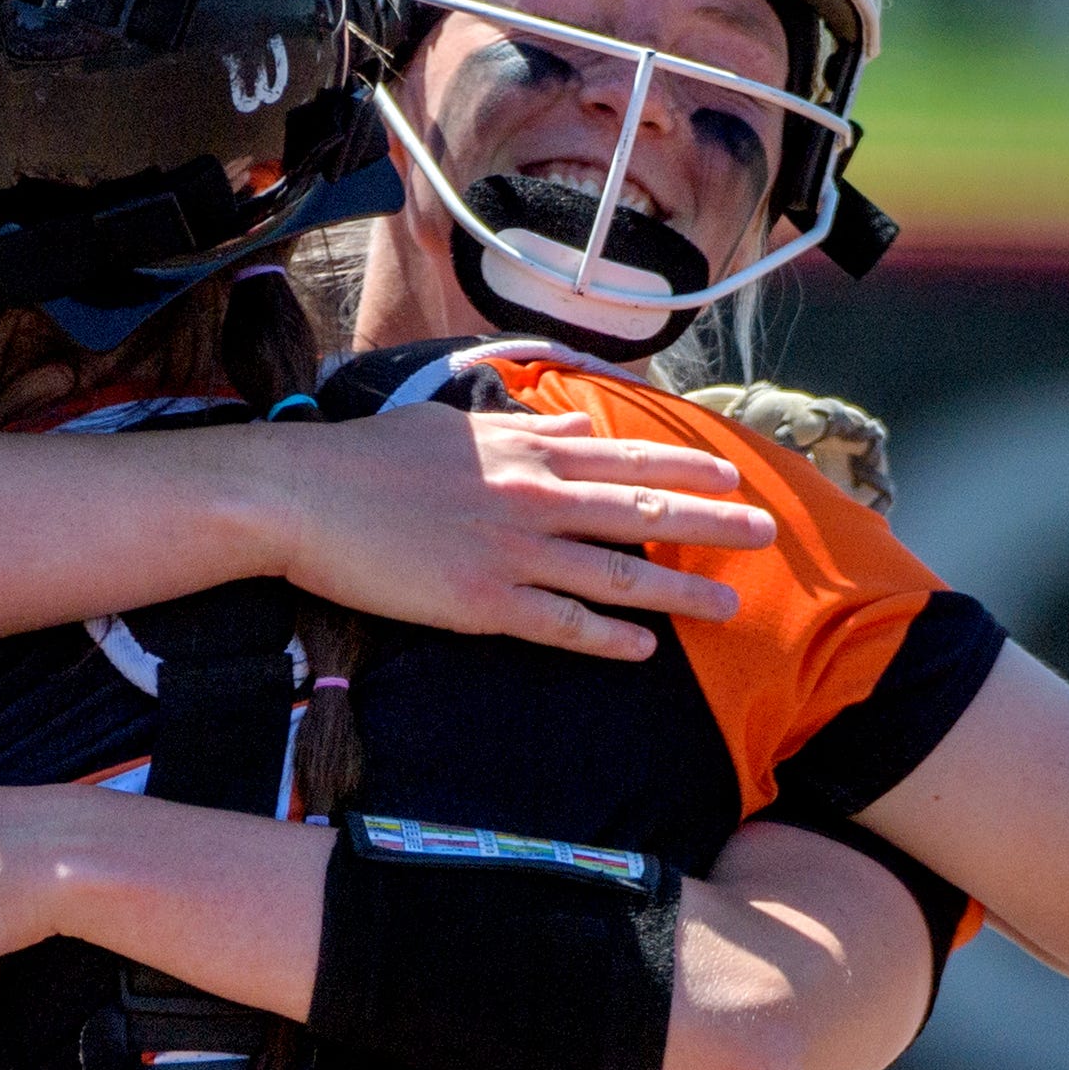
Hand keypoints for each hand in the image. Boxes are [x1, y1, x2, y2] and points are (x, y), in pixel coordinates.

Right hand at [254, 405, 775, 661]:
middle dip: (712, 522)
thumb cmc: (364, 458)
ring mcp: (511, 551)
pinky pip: (561, 624)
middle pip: (642, 510)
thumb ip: (509, 423)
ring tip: (729, 605)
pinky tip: (645, 651)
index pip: (624, 456)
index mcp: (523, 449)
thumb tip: (552, 418)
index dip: (684, 467)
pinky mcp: (481, 602)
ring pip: (617, 572)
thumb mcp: (447, 422)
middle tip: (766, 534)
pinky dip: (608, 639)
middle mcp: (531, 495)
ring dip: (680, 591)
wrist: (301, 496)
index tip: (732, 475)